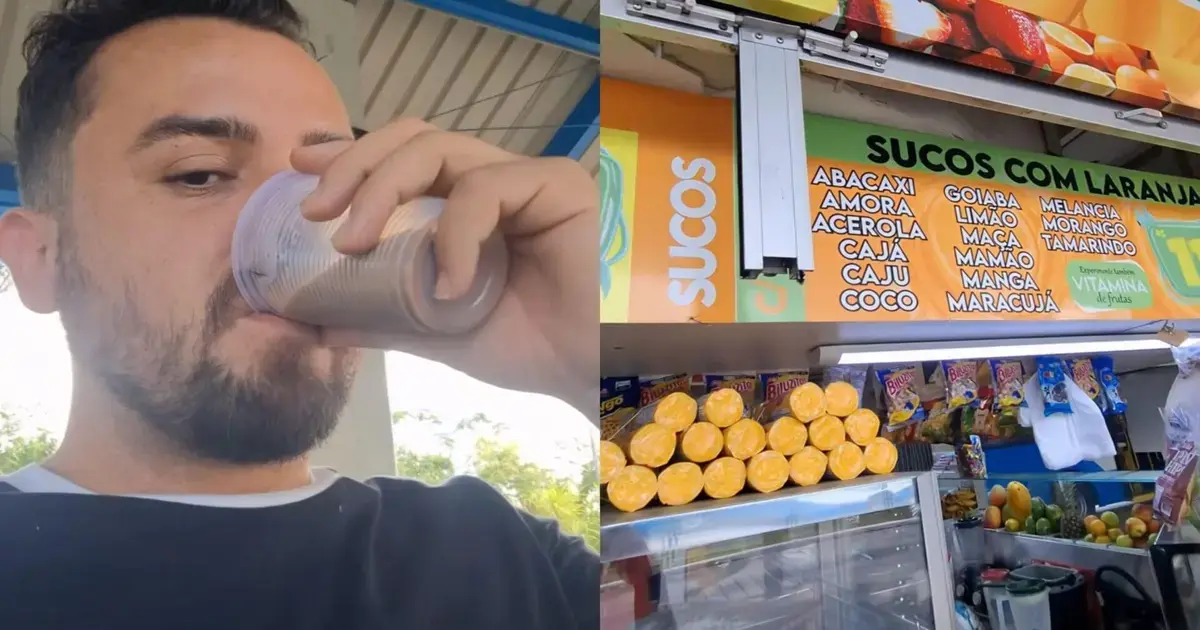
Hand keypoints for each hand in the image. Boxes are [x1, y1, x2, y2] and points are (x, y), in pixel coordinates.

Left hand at [291, 119, 597, 418]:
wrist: (587, 375)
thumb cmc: (527, 349)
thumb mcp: (435, 331)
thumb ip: (381, 319)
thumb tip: (313, 322)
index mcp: (464, 206)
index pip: (401, 158)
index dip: (349, 154)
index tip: (299, 166)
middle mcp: (492, 181)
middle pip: (412, 139)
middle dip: (354, 165)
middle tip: (314, 210)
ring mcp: (524, 178)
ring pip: (439, 149)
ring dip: (384, 190)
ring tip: (354, 245)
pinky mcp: (556, 184)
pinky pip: (485, 190)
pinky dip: (454, 236)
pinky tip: (449, 285)